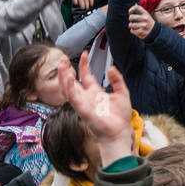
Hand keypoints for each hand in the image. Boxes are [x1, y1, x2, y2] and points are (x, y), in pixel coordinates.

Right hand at [59, 50, 134, 166]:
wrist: (120, 132)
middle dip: (66, 70)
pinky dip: (69, 88)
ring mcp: (83, 103)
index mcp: (95, 93)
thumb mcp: (122, 93)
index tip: (85, 53)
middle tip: (63, 58)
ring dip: (63, 77)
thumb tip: (111, 68)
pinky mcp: (82, 110)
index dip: (84, 64)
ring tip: (62, 65)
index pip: (86, 76)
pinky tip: (68, 77)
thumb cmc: (120, 117)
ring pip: (68, 89)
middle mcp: (86, 97)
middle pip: (72, 82)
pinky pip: (73, 98)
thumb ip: (117, 80)